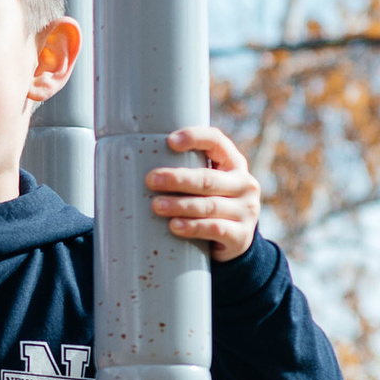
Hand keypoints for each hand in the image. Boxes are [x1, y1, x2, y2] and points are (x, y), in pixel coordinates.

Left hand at [146, 124, 259, 261]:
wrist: (233, 241)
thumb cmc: (208, 202)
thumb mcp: (205, 184)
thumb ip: (185, 170)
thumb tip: (134, 159)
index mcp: (233, 163)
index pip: (216, 141)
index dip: (195, 138)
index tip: (169, 141)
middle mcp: (245, 184)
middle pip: (208, 178)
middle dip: (177, 179)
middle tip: (150, 180)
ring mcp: (246, 211)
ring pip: (209, 205)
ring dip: (180, 205)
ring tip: (156, 206)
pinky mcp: (240, 236)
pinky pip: (215, 229)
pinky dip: (193, 227)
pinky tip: (175, 226)